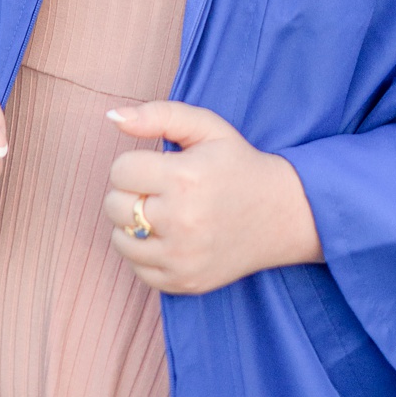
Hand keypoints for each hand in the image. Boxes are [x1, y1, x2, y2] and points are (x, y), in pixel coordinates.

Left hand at [102, 100, 321, 294]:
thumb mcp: (209, 128)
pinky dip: (146, 252)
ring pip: (120, 238)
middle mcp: (181, 220)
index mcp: (186, 177)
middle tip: (162, 189)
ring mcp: (181, 256)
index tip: (160, 166)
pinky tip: (172, 237)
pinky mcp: (182, 282)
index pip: (121, 170)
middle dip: (132, 192)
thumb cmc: (238, 165)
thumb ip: (160, 115)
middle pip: (115, 204)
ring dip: (135, 224)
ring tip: (165, 212)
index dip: (137, 163)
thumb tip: (113, 117)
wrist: (282, 214)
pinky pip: (136, 267)